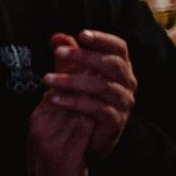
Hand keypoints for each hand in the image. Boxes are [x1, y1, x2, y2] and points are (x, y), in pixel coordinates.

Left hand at [25, 30, 136, 175]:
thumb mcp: (76, 77)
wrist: (92, 140)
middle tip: (58, 52)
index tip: (81, 34)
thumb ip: (69, 57)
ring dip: (73, 80)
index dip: (103, 40)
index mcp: (121, 70)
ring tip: (47, 78)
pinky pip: (96, 109)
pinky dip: (74, 102)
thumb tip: (57, 36)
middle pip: (112, 64)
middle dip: (85, 56)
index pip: (120, 48)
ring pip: (103, 87)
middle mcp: (127, 84)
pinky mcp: (115, 122)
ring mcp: (123, 103)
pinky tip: (54, 98)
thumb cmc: (86, 103)